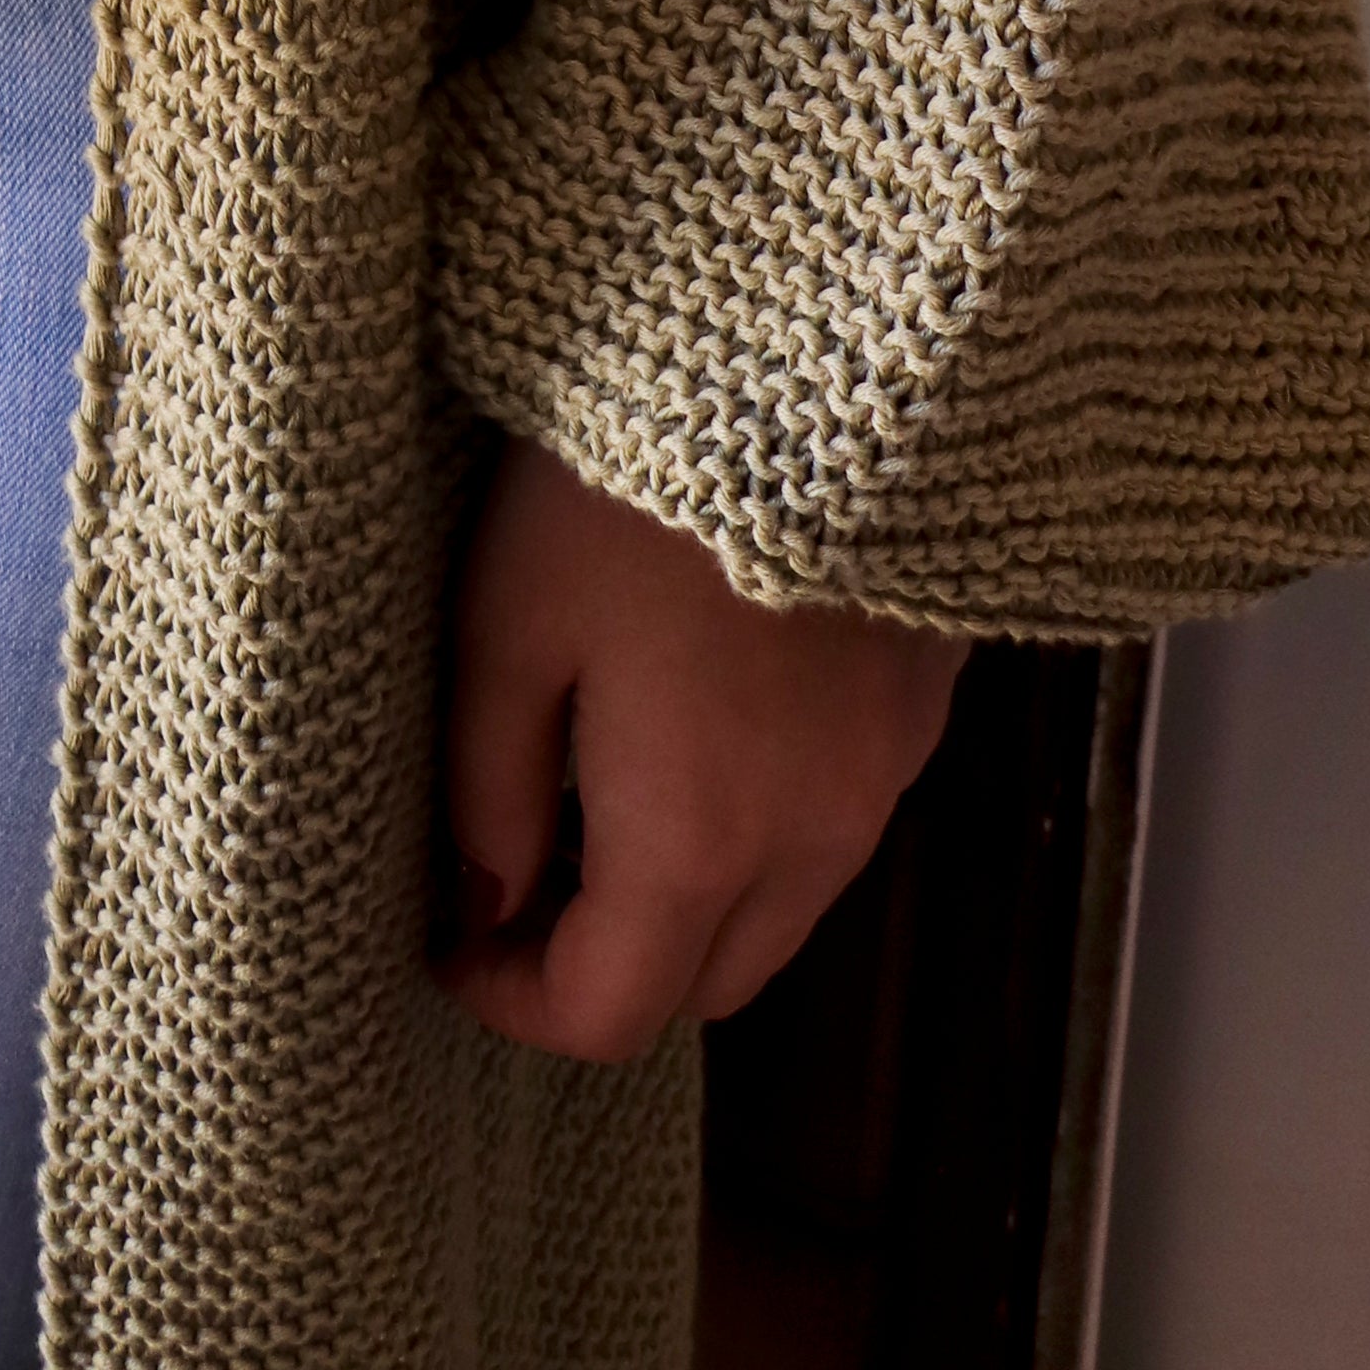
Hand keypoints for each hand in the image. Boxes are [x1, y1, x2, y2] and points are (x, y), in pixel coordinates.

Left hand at [437, 436, 963, 1062]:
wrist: (813, 353)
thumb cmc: (625, 484)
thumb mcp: (507, 625)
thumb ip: (489, 787)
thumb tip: (484, 900)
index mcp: (697, 845)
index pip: (610, 1015)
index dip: (510, 1003)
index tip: (445, 935)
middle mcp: (813, 845)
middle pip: (707, 985)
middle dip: (605, 963)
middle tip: (515, 867)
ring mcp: (886, 781)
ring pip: (781, 914)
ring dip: (689, 899)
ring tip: (599, 784)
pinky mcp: (925, 710)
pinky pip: (833, 826)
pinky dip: (760, 827)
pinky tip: (699, 718)